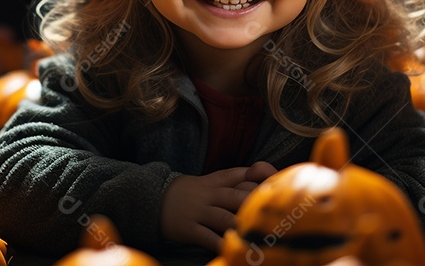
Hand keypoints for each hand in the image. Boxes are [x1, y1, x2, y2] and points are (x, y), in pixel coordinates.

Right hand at [160, 161, 277, 252]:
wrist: (150, 199)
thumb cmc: (185, 193)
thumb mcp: (205, 181)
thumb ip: (228, 180)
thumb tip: (256, 178)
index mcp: (213, 181)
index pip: (238, 176)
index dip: (257, 179)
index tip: (273, 188)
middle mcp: (207, 194)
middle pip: (235, 196)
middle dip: (253, 204)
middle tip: (271, 214)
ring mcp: (197, 211)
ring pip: (222, 217)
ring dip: (239, 225)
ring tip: (255, 234)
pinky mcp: (187, 228)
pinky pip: (205, 236)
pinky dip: (218, 243)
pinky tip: (229, 248)